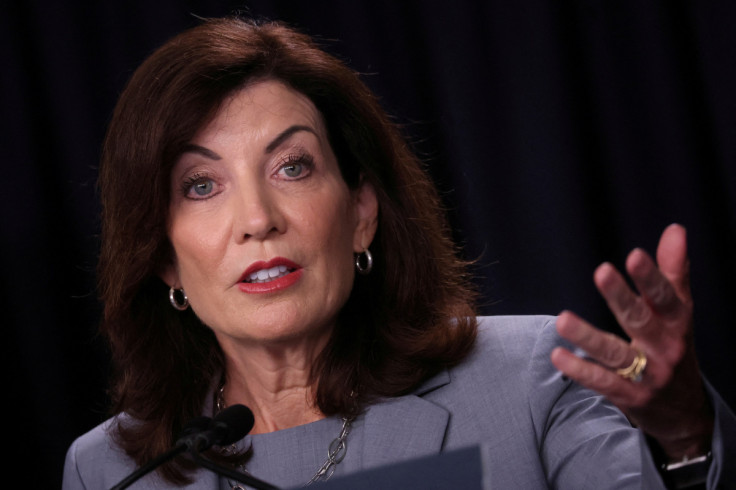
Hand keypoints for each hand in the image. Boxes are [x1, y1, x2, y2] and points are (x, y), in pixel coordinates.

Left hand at [550, 224, 713, 459]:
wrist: (684, 412)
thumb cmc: (673, 348)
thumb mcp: (679, 312)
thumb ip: (674, 271)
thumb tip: (675, 229)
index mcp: (677, 323)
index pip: (666, 296)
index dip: (651, 277)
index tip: (634, 255)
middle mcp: (666, 348)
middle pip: (641, 320)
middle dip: (621, 297)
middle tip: (602, 272)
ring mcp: (649, 375)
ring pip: (617, 354)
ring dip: (589, 336)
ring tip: (562, 319)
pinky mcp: (631, 396)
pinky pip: (604, 382)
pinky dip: (581, 370)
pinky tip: (558, 355)